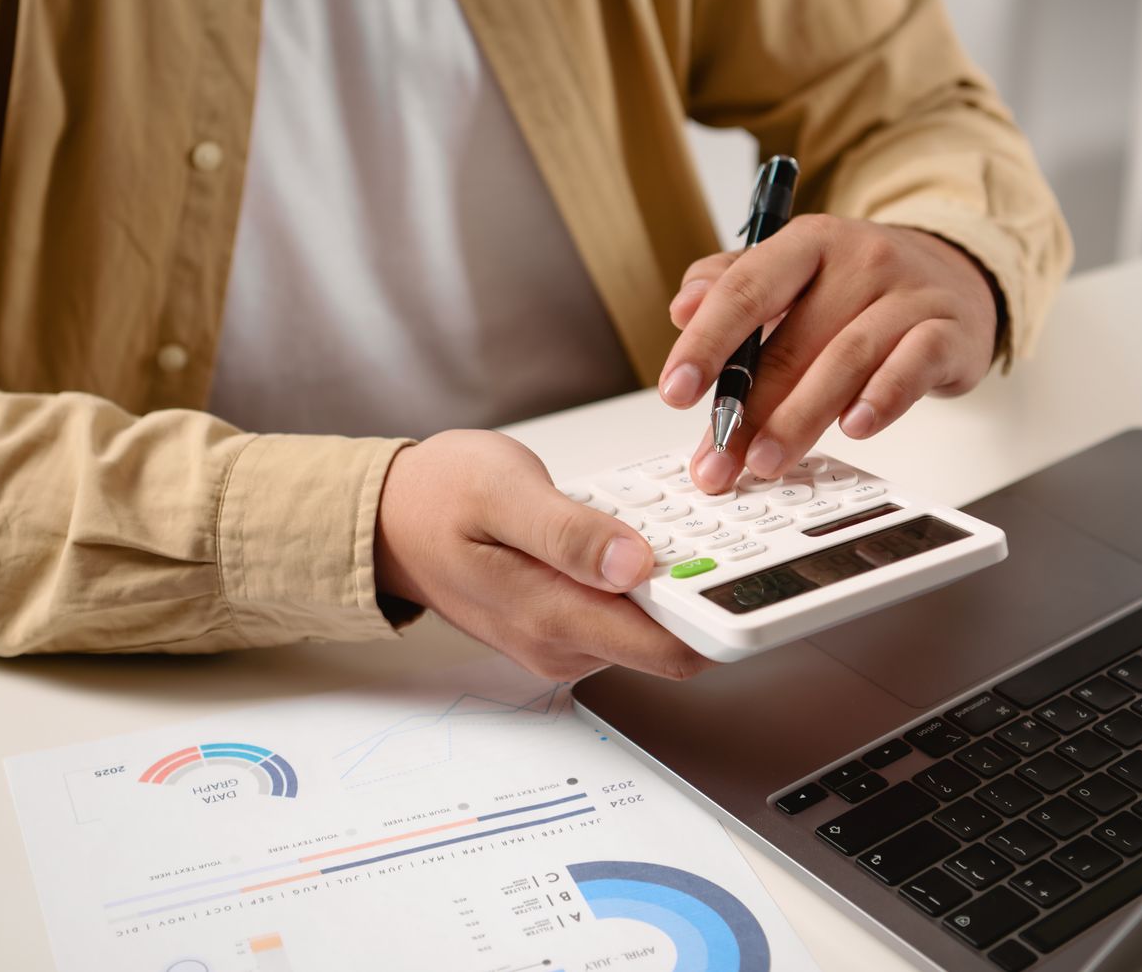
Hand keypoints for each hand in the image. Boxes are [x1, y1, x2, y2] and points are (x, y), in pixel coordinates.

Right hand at [373, 429, 714, 681]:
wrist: (386, 520)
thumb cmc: (437, 497)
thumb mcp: (503, 491)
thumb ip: (569, 531)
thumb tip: (634, 561)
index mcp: (553, 616)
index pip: (670, 648)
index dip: (722, 615)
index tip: (756, 574)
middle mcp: (562, 644)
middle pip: (669, 637)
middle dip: (701, 586)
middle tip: (719, 526)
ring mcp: (561, 640)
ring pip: (648, 622)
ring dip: (670, 577)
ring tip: (672, 520)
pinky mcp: (561, 625)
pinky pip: (622, 608)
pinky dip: (639, 573)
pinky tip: (631, 531)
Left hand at [658, 217, 998, 491]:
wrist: (954, 276)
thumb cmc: (859, 285)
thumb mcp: (795, 271)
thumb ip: (733, 285)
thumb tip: (682, 309)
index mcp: (809, 242)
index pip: (747, 288)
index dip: (706, 343)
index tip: (675, 391)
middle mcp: (860, 260)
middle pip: (792, 340)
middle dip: (747, 410)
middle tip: (717, 459)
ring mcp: (908, 295)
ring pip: (847, 359)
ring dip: (800, 419)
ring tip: (765, 463)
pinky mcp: (949, 333)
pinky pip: (913, 366)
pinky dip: (882, 398)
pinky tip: (855, 428)